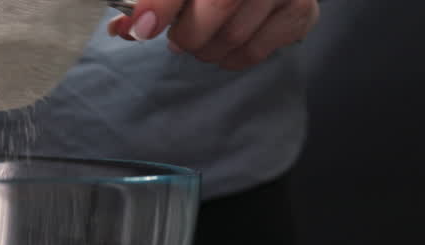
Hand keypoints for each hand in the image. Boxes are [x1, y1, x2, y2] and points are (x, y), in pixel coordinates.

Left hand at [107, 0, 318, 70]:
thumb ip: (149, 1)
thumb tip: (123, 29)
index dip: (161, 4)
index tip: (143, 28)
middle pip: (219, 6)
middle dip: (188, 33)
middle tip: (179, 38)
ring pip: (232, 36)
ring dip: (207, 49)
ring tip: (205, 39)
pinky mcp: (301, 11)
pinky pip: (253, 52)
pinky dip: (230, 59)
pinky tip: (226, 46)